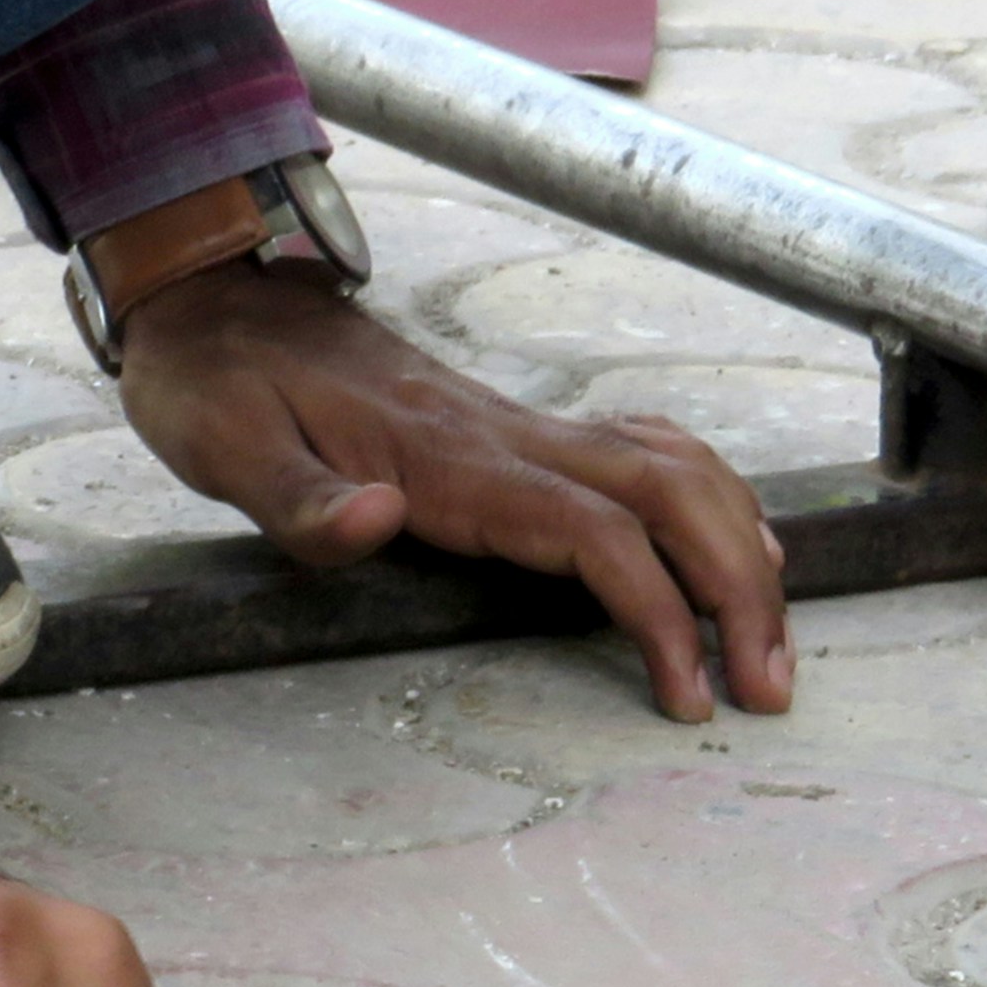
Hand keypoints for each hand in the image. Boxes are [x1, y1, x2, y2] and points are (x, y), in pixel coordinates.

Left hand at [117, 258, 794, 719]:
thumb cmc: (217, 382)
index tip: (690, 690)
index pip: (592, 531)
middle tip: (769, 685)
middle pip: (669, 495)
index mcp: (446, 457)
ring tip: (769, 636)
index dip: (659, 610)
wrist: (217, 296)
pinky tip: (731, 543)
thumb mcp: (226, 448)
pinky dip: (708, 498)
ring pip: (674, 466)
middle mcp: (503, 434)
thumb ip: (304, 501)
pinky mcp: (513, 428)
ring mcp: (517, 425)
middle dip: (738, 588)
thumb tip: (381, 522)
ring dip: (739, 546)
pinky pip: (643, 448)